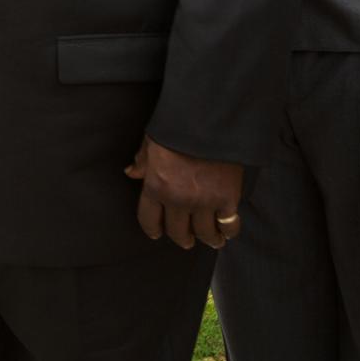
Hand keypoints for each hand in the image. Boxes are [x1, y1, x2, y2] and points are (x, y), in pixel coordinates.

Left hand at [125, 136, 243, 249]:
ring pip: (204, 233)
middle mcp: (178, 199)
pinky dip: (228, 231)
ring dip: (208, 239)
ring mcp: (204, 201)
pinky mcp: (228, 198)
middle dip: (181, 238)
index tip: (157, 234)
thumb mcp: (151, 142)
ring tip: (212, 240)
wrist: (209, 120)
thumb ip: (142, 161)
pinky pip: (228, 225)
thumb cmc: (176, 128)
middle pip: (177, 231)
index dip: (153, 229)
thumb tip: (131, 173)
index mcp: (155, 186)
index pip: (149, 220)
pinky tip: (227, 231)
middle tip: (185, 241)